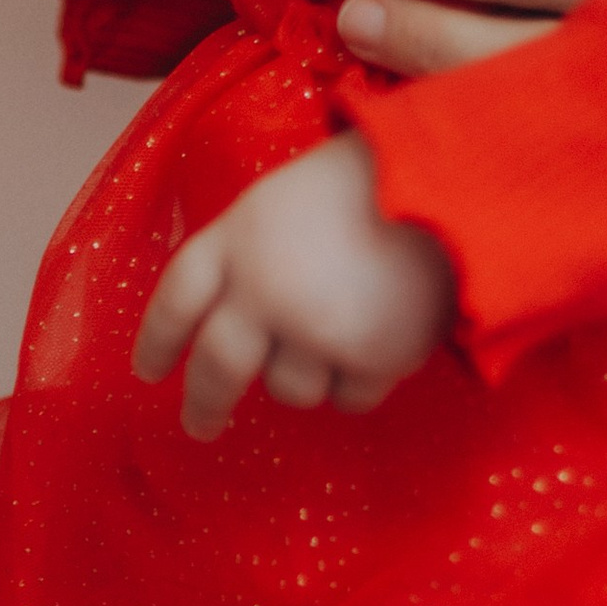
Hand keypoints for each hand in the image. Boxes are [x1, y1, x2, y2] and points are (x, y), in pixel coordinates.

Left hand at [135, 134, 453, 436]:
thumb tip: (222, 318)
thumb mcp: (284, 197)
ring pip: (288, 389)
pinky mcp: (370, 356)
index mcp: (238, 237)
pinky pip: (347, 398)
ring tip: (344, 325)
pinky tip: (380, 337)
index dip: (158, 340)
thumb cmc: (370, 181)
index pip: (177, 298)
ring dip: (306, 374)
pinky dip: (359, 379)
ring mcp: (316, 328)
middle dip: (204, 403)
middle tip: (200, 425)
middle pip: (217, 367)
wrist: (457, 180)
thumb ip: (246, 252)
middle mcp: (265, 289)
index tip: (149, 372)